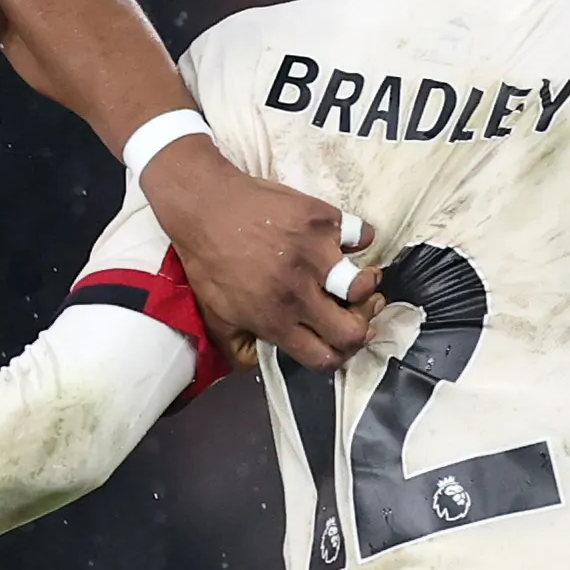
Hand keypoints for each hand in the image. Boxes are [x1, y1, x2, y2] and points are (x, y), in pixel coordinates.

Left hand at [141, 139, 378, 369]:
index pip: (325, 358)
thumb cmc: (209, 261)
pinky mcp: (323, 220)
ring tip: (353, 277)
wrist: (205, 205)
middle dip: (358, 327)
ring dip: (364, 284)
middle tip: (351, 313)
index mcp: (275, 319)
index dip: (336, 354)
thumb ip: (240, 349)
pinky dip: (356, 239)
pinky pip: (361, 236)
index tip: (335, 341)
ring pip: (364, 284)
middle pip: (353, 330)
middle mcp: (299, 291)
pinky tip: (341, 243)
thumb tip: (262, 364)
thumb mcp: (215, 316)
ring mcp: (315, 253)